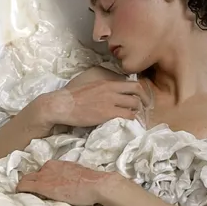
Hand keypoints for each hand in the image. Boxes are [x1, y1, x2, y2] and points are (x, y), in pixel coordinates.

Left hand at [16, 161, 113, 205]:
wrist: (95, 184)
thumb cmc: (91, 182)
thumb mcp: (77, 174)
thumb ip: (68, 177)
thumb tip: (69, 184)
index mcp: (57, 164)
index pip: (42, 171)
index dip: (40, 180)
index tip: (41, 188)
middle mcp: (48, 167)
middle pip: (32, 175)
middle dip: (30, 183)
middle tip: (30, 194)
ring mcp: (44, 176)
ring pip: (26, 180)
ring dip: (25, 188)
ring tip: (25, 198)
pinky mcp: (42, 186)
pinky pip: (24, 186)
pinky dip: (20, 191)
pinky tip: (19, 198)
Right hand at [32, 78, 149, 129]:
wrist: (61, 105)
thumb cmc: (71, 97)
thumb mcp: (89, 85)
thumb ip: (101, 87)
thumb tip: (108, 91)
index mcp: (107, 82)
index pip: (131, 82)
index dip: (140, 91)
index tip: (141, 97)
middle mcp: (111, 89)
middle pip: (137, 91)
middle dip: (144, 100)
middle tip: (145, 108)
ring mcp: (110, 101)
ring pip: (134, 104)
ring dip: (137, 111)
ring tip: (136, 117)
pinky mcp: (107, 114)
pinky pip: (127, 115)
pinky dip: (131, 119)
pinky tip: (128, 123)